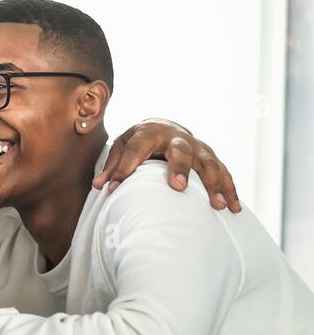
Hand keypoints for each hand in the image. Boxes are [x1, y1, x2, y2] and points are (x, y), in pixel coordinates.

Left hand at [93, 119, 240, 211]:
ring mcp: (197, 147)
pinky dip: (230, 190)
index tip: (114, 189)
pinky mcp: (210, 157)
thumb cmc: (139, 141)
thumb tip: (100, 186)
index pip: (135, 149)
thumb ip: (113, 166)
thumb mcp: (121, 146)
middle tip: (178, 188)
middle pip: (180, 150)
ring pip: (209, 163)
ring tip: (218, 205)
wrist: (163, 125)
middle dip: (180, 168)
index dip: (124, 168)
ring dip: (214, 183)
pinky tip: (233, 209)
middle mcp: (176, 137)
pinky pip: (224, 173)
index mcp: (148, 132)